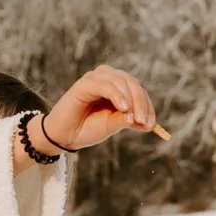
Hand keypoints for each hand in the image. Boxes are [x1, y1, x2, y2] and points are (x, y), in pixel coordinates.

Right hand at [40, 65, 155, 152]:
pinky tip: (123, 108)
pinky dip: (117, 96)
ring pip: (121, 81)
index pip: (137, 90)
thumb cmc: (87, 129)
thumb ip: (127, 120)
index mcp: (116, 87)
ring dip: (132, 99)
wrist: (64, 136)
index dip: (147, 105)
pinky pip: (106, 85)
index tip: (152, 124)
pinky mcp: (85, 83)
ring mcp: (95, 79)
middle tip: (145, 121)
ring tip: (136, 118)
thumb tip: (147, 122)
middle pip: (132, 83)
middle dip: (141, 102)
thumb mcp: (112, 125)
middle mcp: (107, 78)